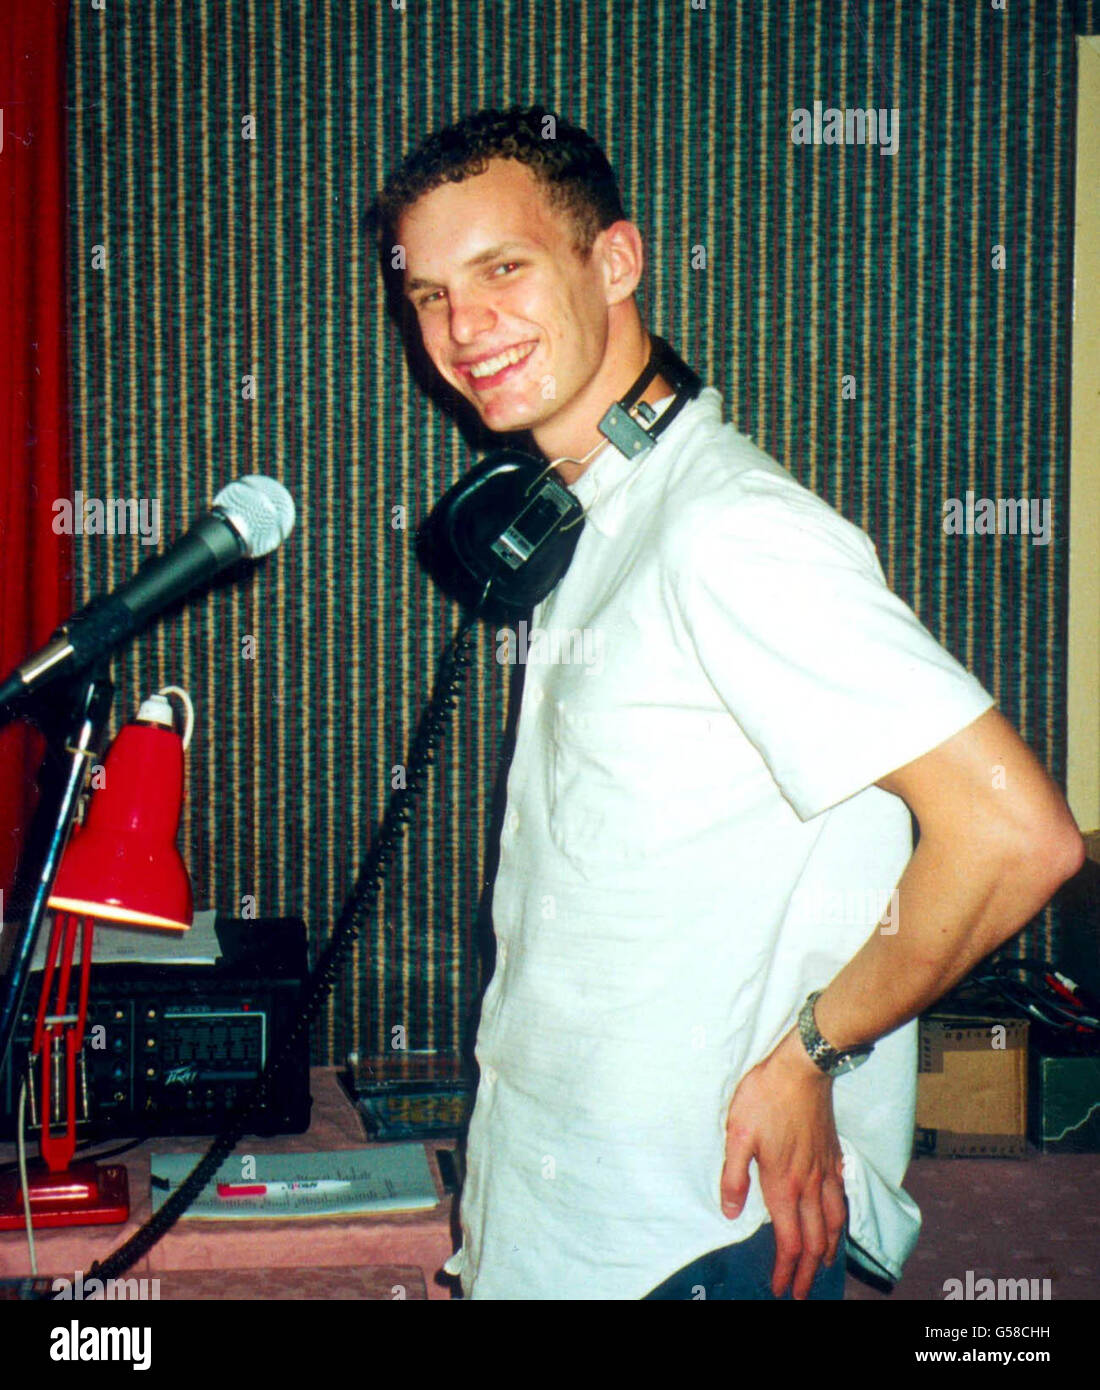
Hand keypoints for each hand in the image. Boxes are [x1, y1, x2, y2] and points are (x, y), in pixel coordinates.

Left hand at [719, 1027, 847, 1298]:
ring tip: (824, 1265)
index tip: (780, 1289)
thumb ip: (734, 1177)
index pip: (789, 1240)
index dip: (785, 1270)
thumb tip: (731, 1213)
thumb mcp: (737, 1134)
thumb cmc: (765, 1098)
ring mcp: (825, 1170)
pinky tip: (837, 1219)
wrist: (803, 1069)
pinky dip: (841, 1219)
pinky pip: (842, 1197)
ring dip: (829, 1250)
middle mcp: (809, 1184)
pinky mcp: (833, 1155)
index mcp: (783, 1184)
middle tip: (801, 1291)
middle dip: (808, 1272)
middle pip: (815, 1241)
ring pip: (834, 1222)